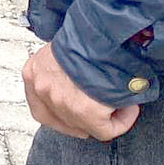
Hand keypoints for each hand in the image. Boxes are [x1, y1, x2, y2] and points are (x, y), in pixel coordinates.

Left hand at [23, 42, 139, 140]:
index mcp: (33, 72)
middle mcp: (42, 88)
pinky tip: (130, 107)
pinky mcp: (84, 112)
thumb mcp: (64, 51)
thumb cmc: (90, 37)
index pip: (40, 105)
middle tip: (103, 110)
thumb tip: (78, 86)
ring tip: (122, 102)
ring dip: (105, 117)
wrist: (105, 34)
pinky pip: (106, 130)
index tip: (77, 112)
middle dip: (83, 118)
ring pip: (85, 126)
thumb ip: (62, 70)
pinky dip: (121, 121)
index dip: (61, 113)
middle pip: (61, 118)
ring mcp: (60, 102)